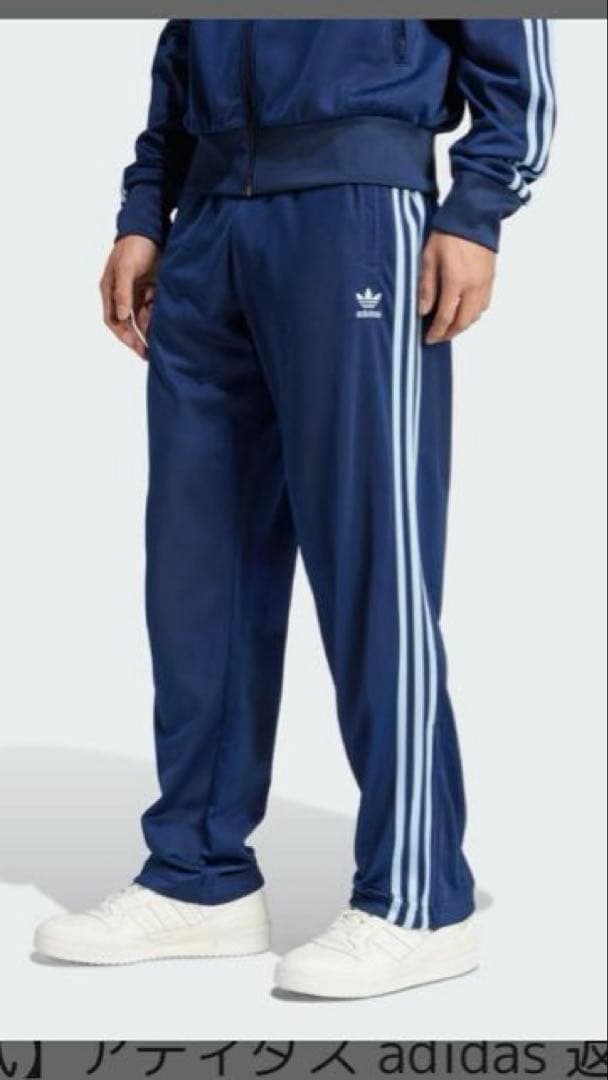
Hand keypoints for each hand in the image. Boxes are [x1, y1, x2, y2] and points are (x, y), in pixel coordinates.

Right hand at [99, 235, 159, 359]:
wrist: (151, 226)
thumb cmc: (134, 245)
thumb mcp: (127, 269)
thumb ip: (123, 293)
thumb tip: (121, 317)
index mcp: (110, 290)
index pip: (113, 320)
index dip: (124, 336)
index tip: (136, 348)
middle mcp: (121, 293)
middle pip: (127, 323)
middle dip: (137, 338)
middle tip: (148, 354)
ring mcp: (136, 290)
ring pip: (141, 317)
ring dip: (148, 329)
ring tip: (159, 343)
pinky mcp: (149, 287)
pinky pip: (152, 307)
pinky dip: (157, 316)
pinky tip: (166, 325)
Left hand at [419, 231, 495, 343]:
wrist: (474, 216)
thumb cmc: (449, 233)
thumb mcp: (429, 257)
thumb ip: (426, 286)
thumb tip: (423, 310)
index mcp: (456, 282)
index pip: (446, 317)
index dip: (436, 331)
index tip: (428, 338)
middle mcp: (473, 287)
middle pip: (463, 321)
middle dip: (450, 333)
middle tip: (438, 337)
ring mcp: (484, 283)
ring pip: (475, 316)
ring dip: (462, 325)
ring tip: (449, 327)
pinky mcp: (491, 278)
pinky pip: (484, 305)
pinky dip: (473, 314)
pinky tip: (464, 313)